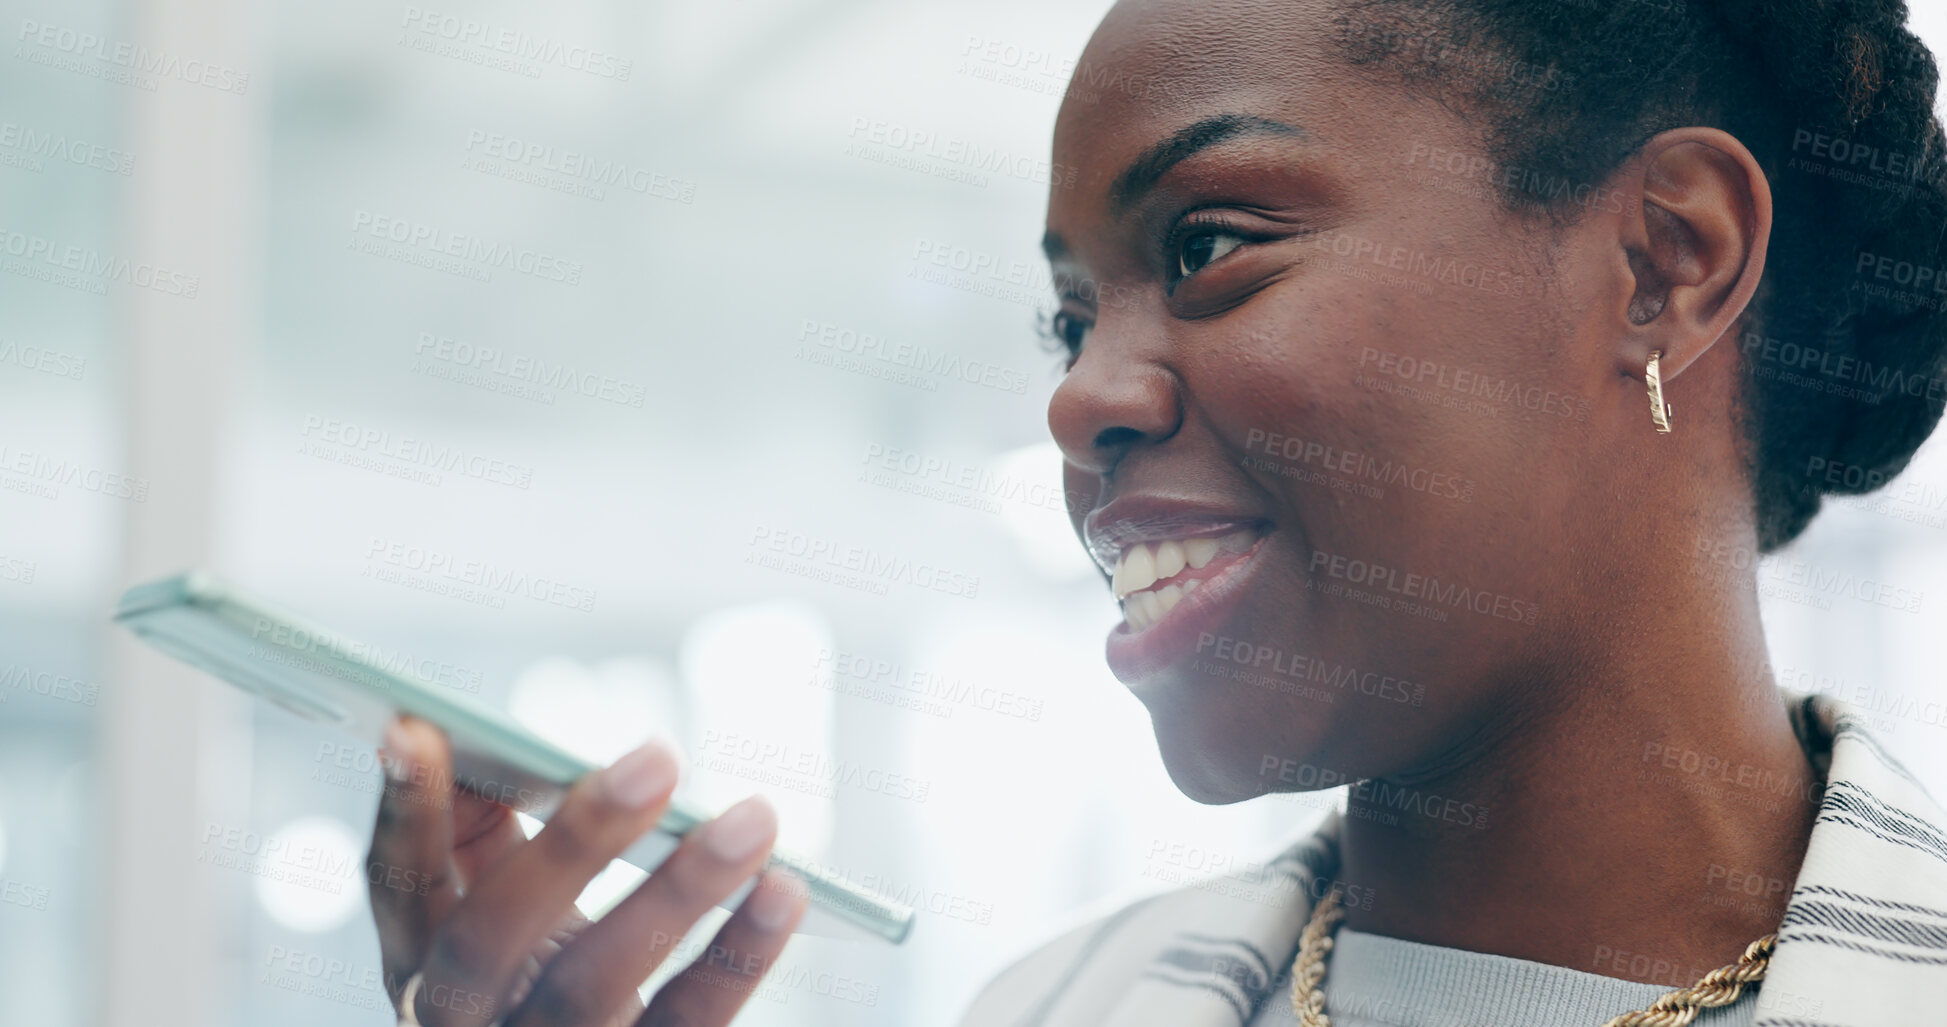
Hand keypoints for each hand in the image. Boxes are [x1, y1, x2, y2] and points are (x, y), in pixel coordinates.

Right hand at [365, 716, 807, 1025]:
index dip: (405, 811)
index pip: (399, 883)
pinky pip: (686, 1025)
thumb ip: (485, 837)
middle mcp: (463, 1022)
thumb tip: (483, 743)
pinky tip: (782, 890)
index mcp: (421, 963)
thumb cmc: (534, 979)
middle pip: (491, 940)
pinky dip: (738, 958)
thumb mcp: (495, 918)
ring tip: (754, 818)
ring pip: (593, 985)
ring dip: (680, 893)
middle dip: (573, 844)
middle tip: (659, 757)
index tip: (419, 727)